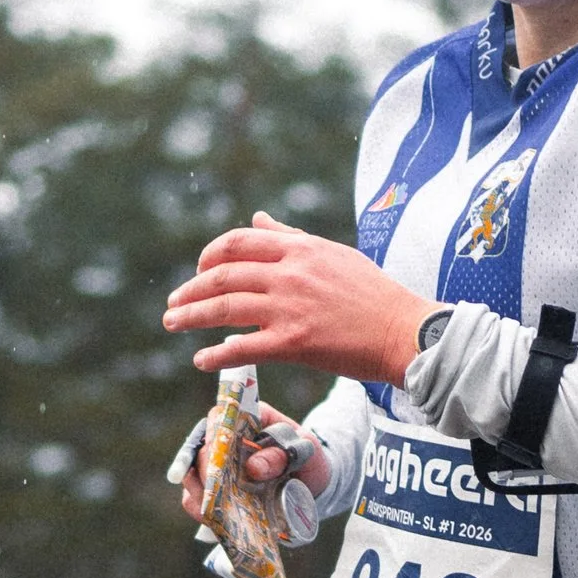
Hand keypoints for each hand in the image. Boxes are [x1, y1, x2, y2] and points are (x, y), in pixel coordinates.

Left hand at [164, 213, 427, 388]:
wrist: (404, 332)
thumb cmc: (375, 295)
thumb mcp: (333, 254)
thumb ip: (291, 237)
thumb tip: (259, 217)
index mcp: (299, 249)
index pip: (238, 242)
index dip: (209, 255)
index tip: (199, 271)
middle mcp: (290, 274)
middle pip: (222, 276)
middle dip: (190, 290)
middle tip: (174, 304)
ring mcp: (290, 308)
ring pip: (225, 308)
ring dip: (192, 316)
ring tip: (173, 324)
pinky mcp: (294, 343)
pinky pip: (243, 348)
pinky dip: (217, 355)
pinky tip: (201, 360)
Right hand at [178, 400, 329, 522]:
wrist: (311, 486)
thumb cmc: (308, 460)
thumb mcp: (305, 451)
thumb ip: (284, 454)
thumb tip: (253, 467)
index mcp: (248, 419)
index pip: (220, 418)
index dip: (215, 434)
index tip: (217, 454)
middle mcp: (225, 440)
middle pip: (201, 449)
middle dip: (206, 469)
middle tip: (217, 488)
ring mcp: (216, 466)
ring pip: (192, 476)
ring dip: (200, 492)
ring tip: (214, 508)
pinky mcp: (214, 491)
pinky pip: (196, 499)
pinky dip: (201, 510)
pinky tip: (213, 519)